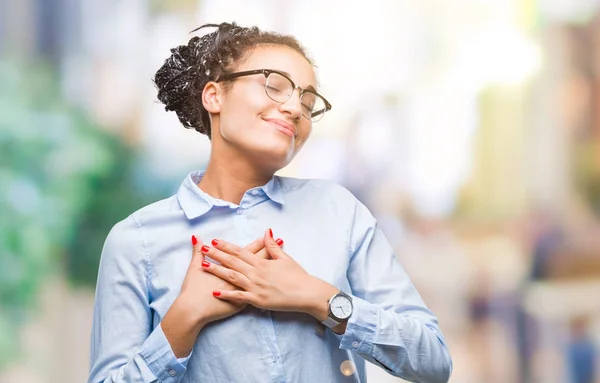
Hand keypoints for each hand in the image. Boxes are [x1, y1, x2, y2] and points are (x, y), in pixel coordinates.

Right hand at [177, 234, 272, 326]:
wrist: (193, 310)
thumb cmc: (193, 289)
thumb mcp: (195, 268)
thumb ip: (197, 252)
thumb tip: (196, 238)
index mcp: (230, 267)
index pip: (246, 253)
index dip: (257, 244)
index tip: (267, 236)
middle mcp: (239, 278)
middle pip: (257, 262)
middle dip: (269, 252)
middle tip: (281, 242)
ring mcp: (242, 291)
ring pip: (261, 278)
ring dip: (271, 268)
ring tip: (283, 261)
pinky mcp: (243, 303)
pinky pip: (257, 295)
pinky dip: (266, 288)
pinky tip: (275, 286)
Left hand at [199, 229, 336, 316]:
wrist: (306, 293)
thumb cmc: (298, 276)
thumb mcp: (285, 258)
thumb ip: (273, 246)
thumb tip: (266, 231)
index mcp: (262, 262)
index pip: (240, 252)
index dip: (227, 246)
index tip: (215, 241)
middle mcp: (257, 273)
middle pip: (233, 262)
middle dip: (217, 255)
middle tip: (204, 249)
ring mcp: (256, 287)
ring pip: (232, 277)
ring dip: (217, 271)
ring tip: (204, 266)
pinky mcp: (257, 300)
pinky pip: (239, 297)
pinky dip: (226, 294)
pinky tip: (215, 292)